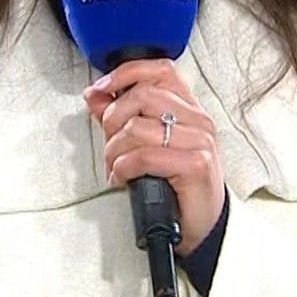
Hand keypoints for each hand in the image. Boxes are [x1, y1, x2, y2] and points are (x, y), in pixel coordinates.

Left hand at [83, 59, 225, 256]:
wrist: (202, 227)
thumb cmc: (177, 187)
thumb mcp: (147, 145)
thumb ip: (121, 116)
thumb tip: (95, 95)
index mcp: (189, 109)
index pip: (159, 70)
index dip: (125, 74)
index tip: (102, 90)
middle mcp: (198, 120)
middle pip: (141, 96)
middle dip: (112, 121)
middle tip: (110, 145)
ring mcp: (199, 141)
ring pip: (137, 127)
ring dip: (113, 151)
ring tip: (115, 166)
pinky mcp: (195, 165)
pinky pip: (144, 156)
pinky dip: (123, 168)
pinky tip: (123, 178)